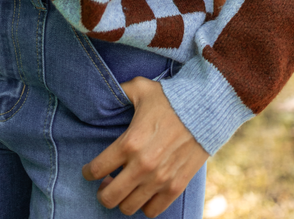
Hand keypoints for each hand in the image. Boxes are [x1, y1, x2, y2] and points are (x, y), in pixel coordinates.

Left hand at [82, 76, 208, 216]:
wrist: (204, 108)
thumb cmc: (169, 97)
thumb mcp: (140, 88)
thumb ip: (119, 91)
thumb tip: (105, 92)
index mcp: (129, 142)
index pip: (97, 169)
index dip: (88, 172)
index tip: (89, 171)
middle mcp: (142, 166)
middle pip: (109, 197)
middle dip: (102, 192)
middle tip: (105, 183)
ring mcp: (159, 179)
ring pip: (129, 207)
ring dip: (122, 200)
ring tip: (124, 188)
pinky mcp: (175, 186)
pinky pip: (152, 211)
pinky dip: (145, 206)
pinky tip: (144, 193)